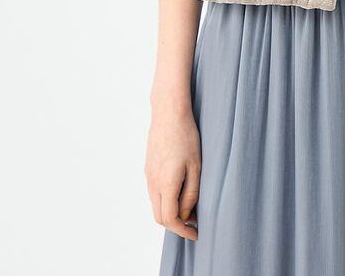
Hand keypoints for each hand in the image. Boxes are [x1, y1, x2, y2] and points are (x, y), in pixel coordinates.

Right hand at [145, 104, 201, 240]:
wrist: (169, 112)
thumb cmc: (187, 136)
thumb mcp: (196, 165)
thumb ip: (191, 192)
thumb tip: (186, 214)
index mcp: (166, 184)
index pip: (170, 219)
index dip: (183, 230)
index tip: (196, 233)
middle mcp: (153, 183)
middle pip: (159, 217)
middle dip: (176, 225)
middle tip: (194, 223)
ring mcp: (148, 175)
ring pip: (155, 205)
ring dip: (170, 212)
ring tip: (190, 208)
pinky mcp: (148, 168)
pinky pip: (153, 192)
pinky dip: (165, 200)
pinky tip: (179, 192)